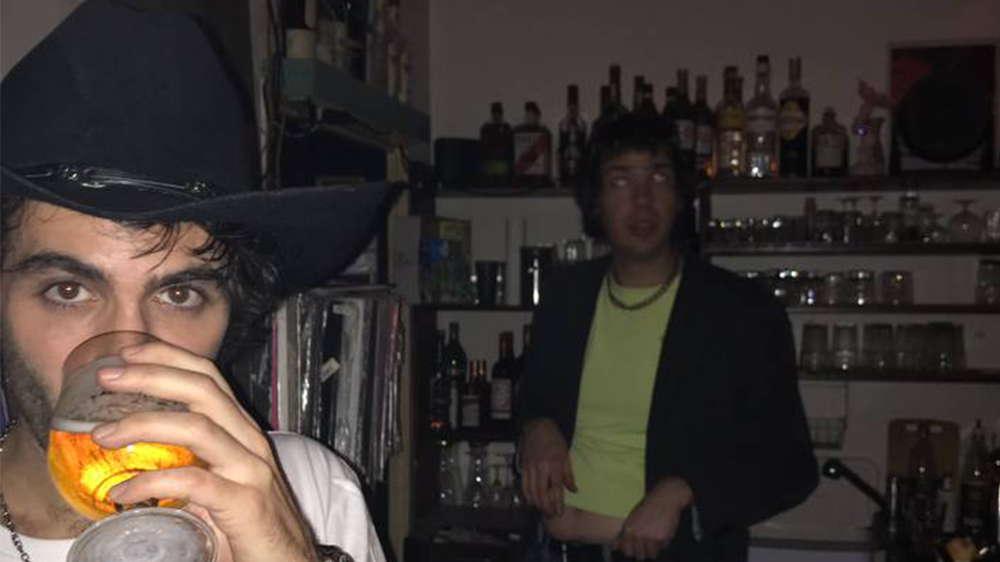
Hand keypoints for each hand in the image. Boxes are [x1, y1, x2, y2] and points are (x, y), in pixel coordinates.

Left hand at [90, 341, 316, 561]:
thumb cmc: (252, 528)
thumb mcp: (219, 485)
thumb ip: (189, 468)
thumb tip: (134, 464)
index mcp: (242, 432)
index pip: (208, 377)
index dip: (167, 358)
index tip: (125, 353)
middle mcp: (250, 442)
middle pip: (203, 389)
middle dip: (151, 375)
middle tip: (106, 375)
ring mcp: (251, 471)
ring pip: (198, 427)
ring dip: (144, 424)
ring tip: (103, 434)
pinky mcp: (246, 504)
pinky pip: (195, 483)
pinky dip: (154, 483)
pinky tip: (123, 494)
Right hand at [519, 418, 575, 515]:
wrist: (538, 427)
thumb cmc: (555, 440)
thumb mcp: (566, 456)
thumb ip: (569, 475)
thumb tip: (573, 490)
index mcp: (553, 465)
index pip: (555, 489)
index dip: (557, 502)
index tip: (559, 512)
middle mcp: (541, 468)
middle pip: (542, 493)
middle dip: (546, 507)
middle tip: (551, 514)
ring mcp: (530, 468)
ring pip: (531, 492)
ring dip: (537, 504)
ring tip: (543, 510)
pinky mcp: (523, 467)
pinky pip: (524, 486)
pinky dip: (527, 496)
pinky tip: (531, 502)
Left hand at [612, 477, 692, 560]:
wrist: (665, 497)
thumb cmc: (649, 505)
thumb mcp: (631, 517)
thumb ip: (622, 534)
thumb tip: (614, 548)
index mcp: (627, 529)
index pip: (627, 552)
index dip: (633, 550)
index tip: (638, 545)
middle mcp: (636, 535)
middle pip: (640, 556)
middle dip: (645, 551)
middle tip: (649, 540)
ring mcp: (648, 537)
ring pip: (652, 554)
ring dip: (655, 547)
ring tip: (656, 534)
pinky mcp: (661, 538)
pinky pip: (663, 547)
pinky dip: (665, 540)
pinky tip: (664, 529)